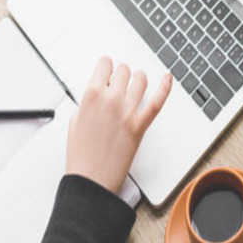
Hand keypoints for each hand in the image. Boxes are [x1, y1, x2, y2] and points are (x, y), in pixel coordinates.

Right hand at [66, 58, 172, 193]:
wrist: (91, 179)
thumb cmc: (81, 154)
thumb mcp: (75, 120)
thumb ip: (88, 102)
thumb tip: (98, 93)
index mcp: (91, 95)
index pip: (105, 64)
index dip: (106, 67)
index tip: (107, 70)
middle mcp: (111, 100)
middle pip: (123, 70)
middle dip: (120, 74)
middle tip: (118, 83)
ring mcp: (128, 112)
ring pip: (141, 80)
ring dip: (138, 79)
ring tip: (136, 83)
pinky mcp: (140, 125)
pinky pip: (157, 101)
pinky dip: (165, 87)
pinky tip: (168, 78)